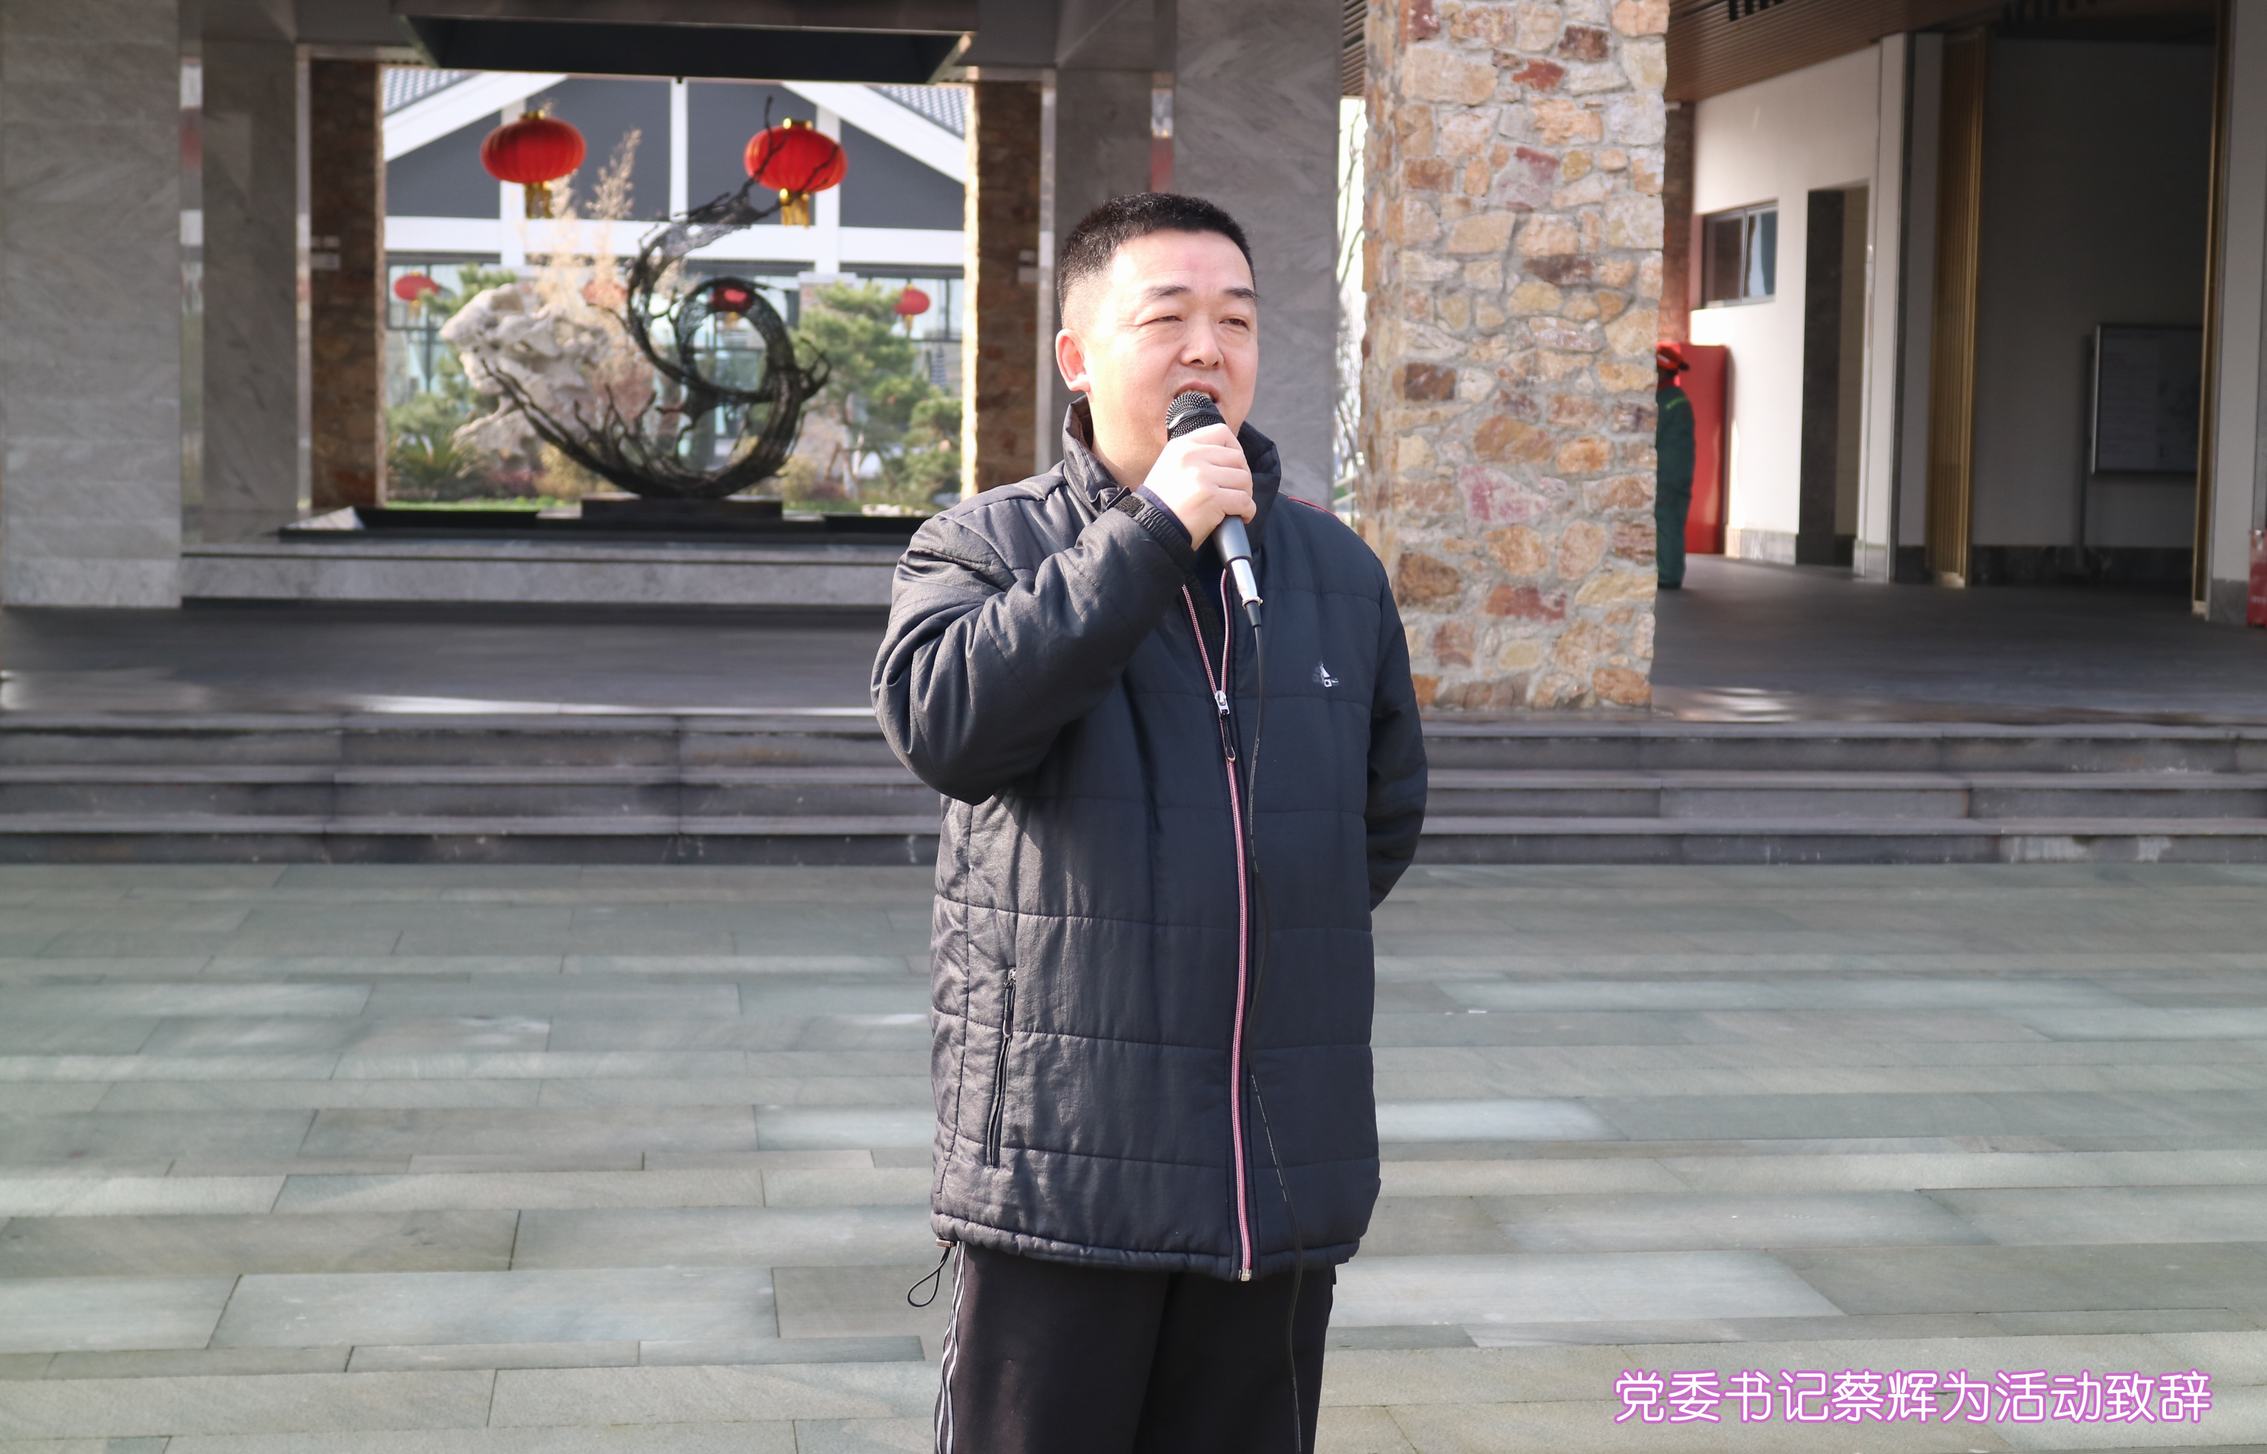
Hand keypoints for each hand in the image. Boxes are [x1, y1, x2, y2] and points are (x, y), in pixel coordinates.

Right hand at [1142, 422, 1253, 547]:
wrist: (1151, 530)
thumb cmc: (1163, 504)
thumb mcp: (1171, 466)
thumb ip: (1195, 456)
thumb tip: (1230, 457)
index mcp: (1182, 446)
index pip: (1222, 433)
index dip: (1235, 449)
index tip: (1233, 467)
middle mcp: (1192, 456)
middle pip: (1237, 458)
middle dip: (1242, 477)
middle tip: (1237, 492)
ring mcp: (1202, 476)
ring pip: (1244, 479)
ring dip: (1245, 494)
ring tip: (1236, 506)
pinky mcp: (1212, 497)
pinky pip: (1244, 501)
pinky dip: (1247, 511)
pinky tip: (1240, 517)